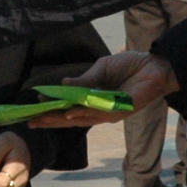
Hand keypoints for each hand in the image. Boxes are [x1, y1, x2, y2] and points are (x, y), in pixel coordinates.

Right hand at [29, 51, 179, 127]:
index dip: (52, 109)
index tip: (34, 109)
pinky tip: (68, 113)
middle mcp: (100, 109)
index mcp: (94, 99)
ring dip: (61, 119)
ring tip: (43, 119)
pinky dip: (81, 114)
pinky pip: (97, 114)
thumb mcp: (102, 68)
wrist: (155, 66)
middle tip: (31, 121)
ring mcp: (109, 112)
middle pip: (71, 117)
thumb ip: (85, 79)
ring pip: (81, 118)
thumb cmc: (131, 66)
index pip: (69, 107)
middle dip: (51, 119)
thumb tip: (64, 82)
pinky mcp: (119, 112)